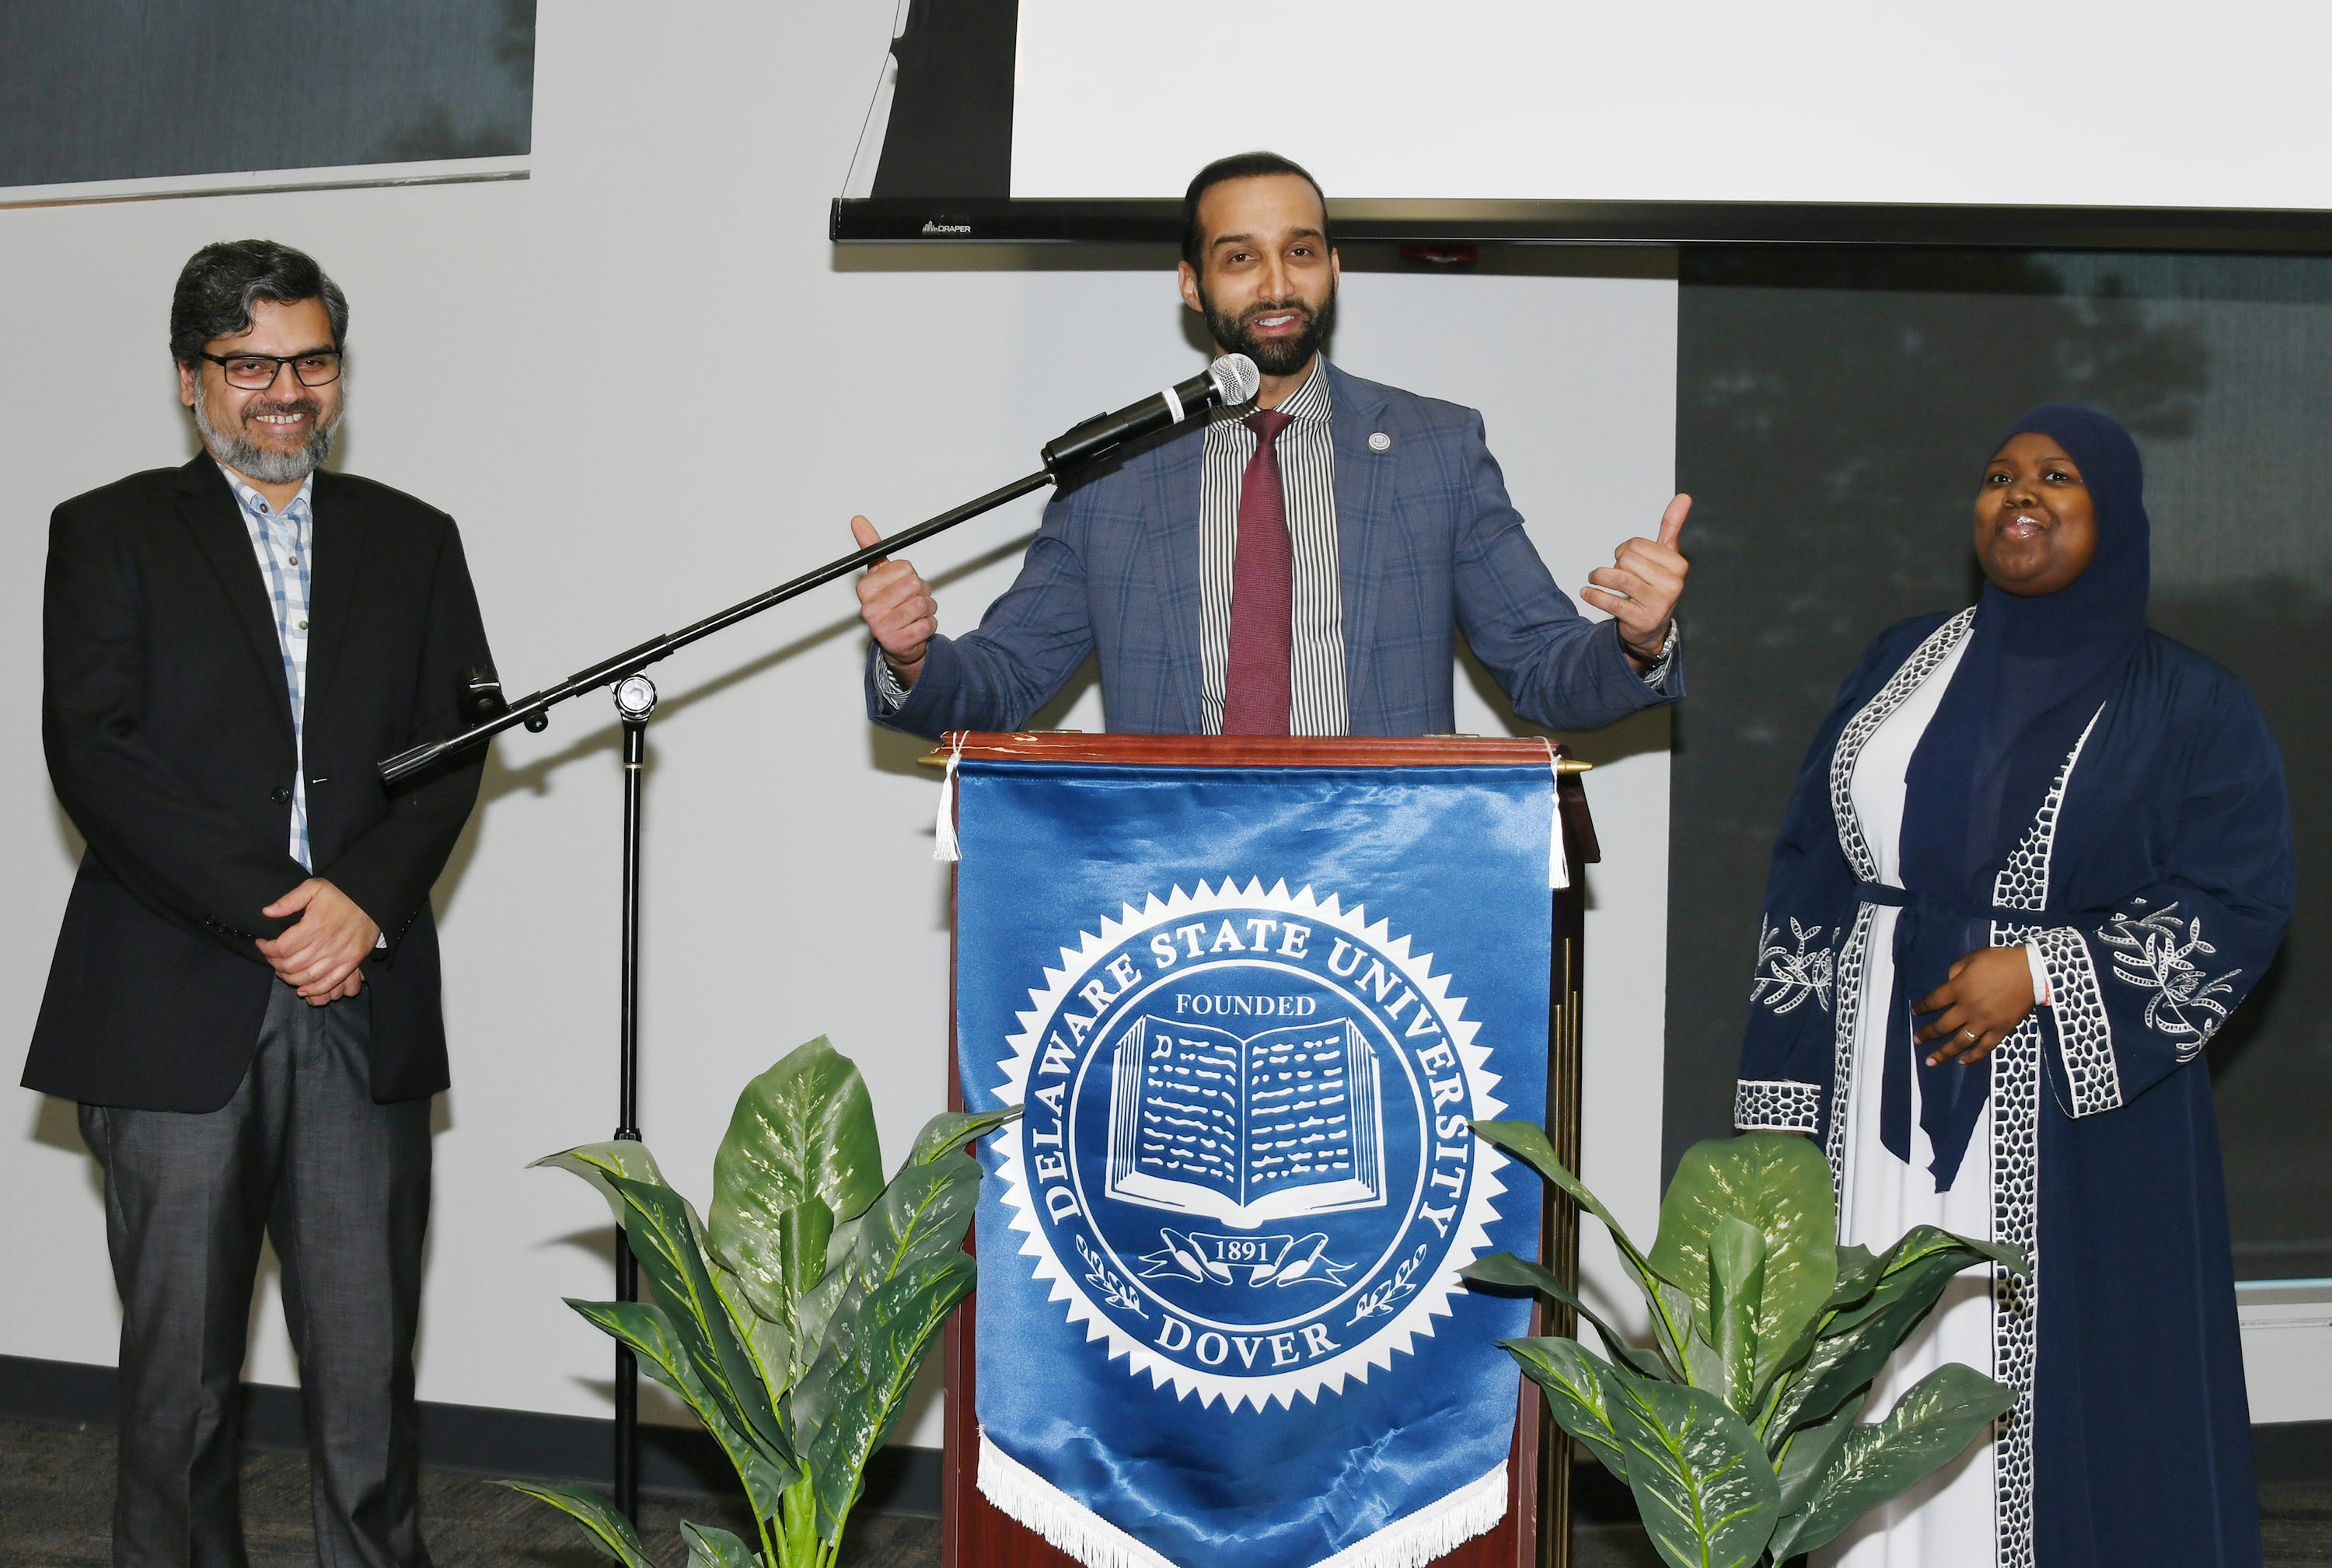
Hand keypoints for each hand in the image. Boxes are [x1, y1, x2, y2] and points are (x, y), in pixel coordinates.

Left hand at [256, 878, 380, 1003]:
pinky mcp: (351, 962)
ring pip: (306, 977)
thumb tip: (267, 912)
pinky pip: (330, 983)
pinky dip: (314, 990)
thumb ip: (289, 900)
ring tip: (283, 970)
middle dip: (274, 964)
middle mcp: (326, 943)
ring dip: (290, 978)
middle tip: (271, 957)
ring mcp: (340, 955)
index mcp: (314, 925)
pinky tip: (302, 989)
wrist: (372, 898)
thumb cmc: (341, 893)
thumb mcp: (313, 887)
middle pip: (291, 965)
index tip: (262, 944)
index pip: (281, 947)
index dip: (266, 949)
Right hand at [851, 515, 936, 686]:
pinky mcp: (898, 643)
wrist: (896, 642)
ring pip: (924, 604)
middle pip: (915, 585)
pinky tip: (916, 627)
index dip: (910, 574)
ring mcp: (883, 627)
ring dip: (927, 608)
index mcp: (865, 588)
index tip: (901, 583)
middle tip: (911, 599)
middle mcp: (870, 608)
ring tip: (915, 614)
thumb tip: (858, 521)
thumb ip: (872, 546)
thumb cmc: (889, 604)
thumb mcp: (879, 574)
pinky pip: (928, 624)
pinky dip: (929, 624)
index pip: (904, 568)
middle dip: (921, 591)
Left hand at [1583, 493, 1690, 668]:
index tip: (1628, 561)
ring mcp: (1659, 604)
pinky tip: (1586, 592)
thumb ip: (1671, 526)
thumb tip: (1683, 496)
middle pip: (1626, 559)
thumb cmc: (1655, 586)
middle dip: (1614, 564)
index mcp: (1678, 565)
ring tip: (1595, 580)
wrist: (1651, 628)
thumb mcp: (1665, 556)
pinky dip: (1593, 595)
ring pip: (1617, 577)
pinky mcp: (1642, 619)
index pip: (1636, 545)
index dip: (1625, 550)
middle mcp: (1673, 584)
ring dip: (1599, 577)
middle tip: (1617, 575)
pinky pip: (1610, 601)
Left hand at [1914, 947, 2036, 1065]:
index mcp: (1958, 989)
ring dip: (1943, 1053)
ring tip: (1930, 1061)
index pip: (1933, 1002)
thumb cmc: (2000, 961)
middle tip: (1917, 1040)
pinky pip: (1984, 1047)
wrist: (2032, 972)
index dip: (1922, 1008)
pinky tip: (1962, 1061)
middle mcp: (1968, 1009)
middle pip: (1941, 1026)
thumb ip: (1955, 971)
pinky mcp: (2000, 1030)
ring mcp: (1984, 1022)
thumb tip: (1948, 983)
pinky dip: (1973, 1056)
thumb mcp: (1972, 959)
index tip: (1915, 1013)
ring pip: (1959, 1042)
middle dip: (1926, 1034)